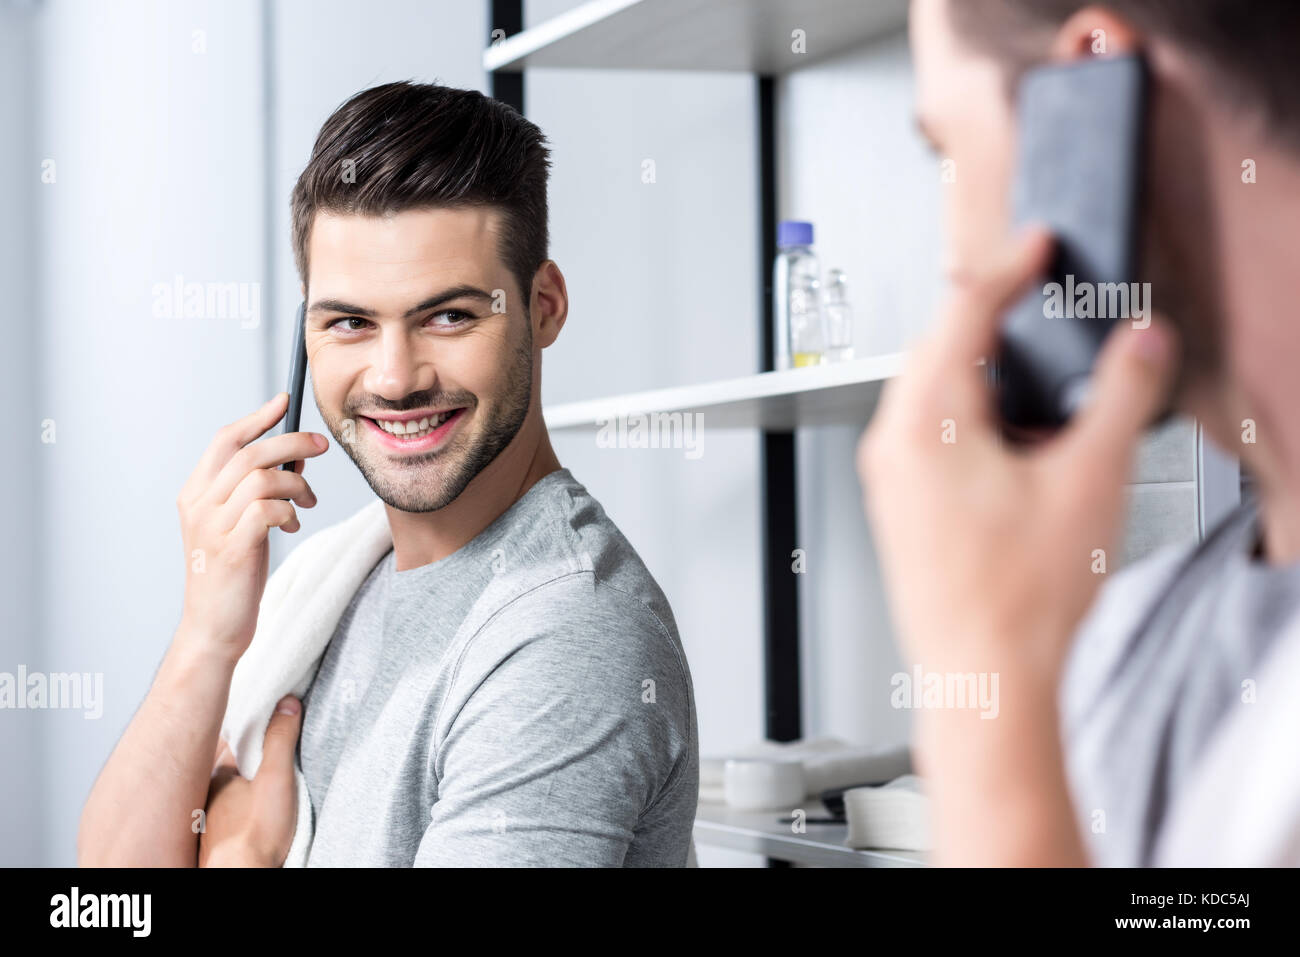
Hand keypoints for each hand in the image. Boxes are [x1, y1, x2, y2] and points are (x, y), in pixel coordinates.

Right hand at [176, 393, 327, 662]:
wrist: (214, 627)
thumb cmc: (233, 574)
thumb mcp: (239, 524)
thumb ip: (256, 490)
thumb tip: (295, 456)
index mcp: (194, 494)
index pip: (225, 441)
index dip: (257, 418)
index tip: (285, 401)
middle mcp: (198, 506)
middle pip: (249, 453)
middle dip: (292, 444)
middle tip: (322, 447)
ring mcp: (213, 527)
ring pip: (262, 478)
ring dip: (296, 484)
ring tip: (307, 504)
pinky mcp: (233, 549)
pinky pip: (269, 510)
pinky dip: (289, 511)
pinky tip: (292, 525)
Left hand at [199, 696, 302, 867]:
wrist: (244, 871)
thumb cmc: (258, 829)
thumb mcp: (277, 777)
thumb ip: (281, 738)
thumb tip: (288, 703)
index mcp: (219, 773)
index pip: (237, 743)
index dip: (257, 735)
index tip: (275, 729)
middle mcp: (209, 794)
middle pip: (234, 768)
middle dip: (251, 765)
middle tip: (273, 765)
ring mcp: (210, 818)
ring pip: (231, 794)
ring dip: (245, 791)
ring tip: (266, 793)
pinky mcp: (217, 839)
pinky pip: (230, 817)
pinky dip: (241, 814)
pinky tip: (254, 818)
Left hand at [856, 227, 1177, 687]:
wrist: (982, 680)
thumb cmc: (1017, 601)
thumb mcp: (1090, 480)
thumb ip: (1122, 395)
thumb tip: (1142, 343)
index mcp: (925, 423)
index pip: (960, 313)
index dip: (1006, 269)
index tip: (1034, 245)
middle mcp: (892, 445)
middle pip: (937, 348)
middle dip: (989, 319)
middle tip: (1037, 301)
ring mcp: (889, 479)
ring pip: (930, 392)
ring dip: (982, 372)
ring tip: (1041, 383)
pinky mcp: (899, 507)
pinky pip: (926, 434)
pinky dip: (968, 416)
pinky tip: (1015, 444)